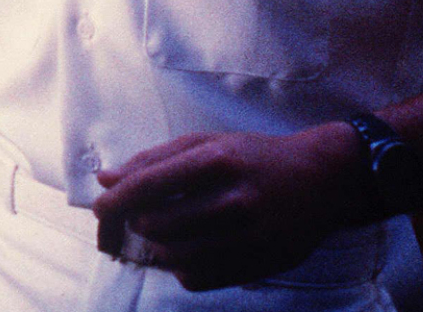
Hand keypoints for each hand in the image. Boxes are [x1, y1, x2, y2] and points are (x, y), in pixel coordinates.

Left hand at [90, 123, 369, 290]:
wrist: (323, 182)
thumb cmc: (254, 158)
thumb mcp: (206, 144)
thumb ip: (153, 160)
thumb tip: (105, 180)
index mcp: (217, 160)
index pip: (146, 186)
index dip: (113, 202)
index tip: (100, 209)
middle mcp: (234, 199)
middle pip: (155, 225)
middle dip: (134, 224)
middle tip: (137, 218)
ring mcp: (248, 236)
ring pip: (173, 256)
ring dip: (154, 247)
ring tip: (161, 232)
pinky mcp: (256, 264)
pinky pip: (196, 278)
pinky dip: (179, 267)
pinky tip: (188, 249)